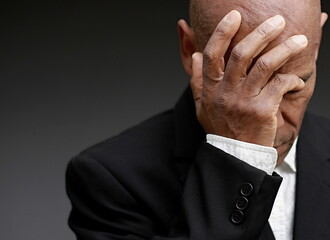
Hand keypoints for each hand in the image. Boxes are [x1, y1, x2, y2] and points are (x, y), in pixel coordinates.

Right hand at [190, 10, 307, 146]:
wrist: (235, 154)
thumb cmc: (220, 128)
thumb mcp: (202, 105)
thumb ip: (197, 80)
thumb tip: (196, 56)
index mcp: (211, 88)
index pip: (212, 54)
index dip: (222, 32)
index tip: (234, 16)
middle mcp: (226, 92)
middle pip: (242, 54)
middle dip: (261, 32)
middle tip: (277, 20)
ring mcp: (245, 101)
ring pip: (266, 65)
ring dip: (285, 49)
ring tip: (300, 39)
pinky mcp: (263, 110)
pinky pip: (281, 85)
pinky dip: (293, 79)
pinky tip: (296, 80)